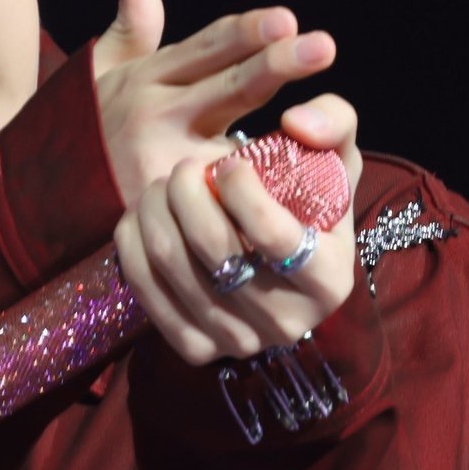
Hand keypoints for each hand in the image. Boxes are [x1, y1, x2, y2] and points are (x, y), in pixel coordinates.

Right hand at [91, 0, 336, 206]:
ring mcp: (165, 165)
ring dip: (281, 136)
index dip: (246, 32)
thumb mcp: (101, 71)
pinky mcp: (172, 210)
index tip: (286, 18)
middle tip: (322, 46)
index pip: (206, 47)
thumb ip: (132, 23)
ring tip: (329, 125)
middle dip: (277, 65)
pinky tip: (301, 183)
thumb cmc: (88, 127)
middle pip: (229, 87)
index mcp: (147, 78)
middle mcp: (157, 117)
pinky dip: (259, 191)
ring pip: (234, 146)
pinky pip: (224, 197)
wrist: (45, 198)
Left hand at [113, 95, 362, 367]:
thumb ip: (334, 122)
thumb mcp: (335, 160)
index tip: (227, 164)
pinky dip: (133, 242)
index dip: (240, 189)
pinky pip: (144, 288)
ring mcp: (238, 342)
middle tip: (183, 169)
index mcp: (328, 281)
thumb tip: (295, 121)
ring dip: (155, 208)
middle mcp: (287, 322)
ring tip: (162, 186)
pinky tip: (142, 217)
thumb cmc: (307, 205)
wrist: (276, 266)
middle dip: (185, 191)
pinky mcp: (194, 348)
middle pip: (212, 247)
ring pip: (170, 262)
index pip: (273, 236)